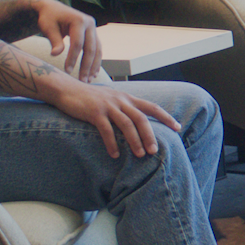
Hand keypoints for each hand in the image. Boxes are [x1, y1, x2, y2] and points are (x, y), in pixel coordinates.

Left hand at [24, 0, 100, 79]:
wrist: (53, 9)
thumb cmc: (48, 18)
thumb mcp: (48, 27)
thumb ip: (54, 40)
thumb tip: (55, 55)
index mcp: (79, 20)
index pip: (78, 43)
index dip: (72, 58)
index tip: (67, 71)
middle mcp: (90, 24)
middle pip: (91, 48)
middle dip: (87, 66)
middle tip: (82, 80)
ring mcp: (94, 29)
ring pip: (98, 50)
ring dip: (94, 66)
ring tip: (89, 80)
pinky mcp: (93, 34)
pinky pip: (97, 49)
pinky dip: (96, 61)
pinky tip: (93, 73)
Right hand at [49, 81, 181, 158]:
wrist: (67, 89)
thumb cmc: (91, 98)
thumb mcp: (112, 99)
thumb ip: (125, 108)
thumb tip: (138, 122)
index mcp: (128, 98)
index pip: (152, 107)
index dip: (166, 117)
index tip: (177, 128)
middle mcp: (121, 100)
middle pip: (141, 118)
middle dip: (150, 135)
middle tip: (155, 151)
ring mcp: (107, 106)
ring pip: (126, 124)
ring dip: (135, 141)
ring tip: (140, 155)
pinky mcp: (94, 113)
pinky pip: (106, 130)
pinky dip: (112, 144)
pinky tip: (115, 155)